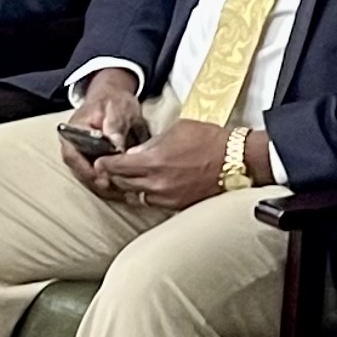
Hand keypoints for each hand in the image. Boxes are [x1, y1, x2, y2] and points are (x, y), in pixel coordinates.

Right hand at [59, 68, 149, 193]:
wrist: (114, 98)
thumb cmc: (114, 101)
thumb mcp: (117, 107)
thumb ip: (115, 124)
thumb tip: (116, 145)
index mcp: (72, 130)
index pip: (72, 154)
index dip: (86, 170)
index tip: (103, 178)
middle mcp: (72, 144)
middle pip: (79, 170)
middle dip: (97, 182)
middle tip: (116, 190)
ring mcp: (81, 153)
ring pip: (87, 176)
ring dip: (103, 186)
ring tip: (122, 193)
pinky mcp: (92, 159)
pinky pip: (96, 175)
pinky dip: (108, 182)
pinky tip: (123, 188)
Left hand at [97, 116, 234, 212]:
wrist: (236, 160)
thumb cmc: (209, 139)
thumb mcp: (176, 130)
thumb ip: (151, 144)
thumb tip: (136, 153)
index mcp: (153, 162)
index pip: (116, 167)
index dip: (105, 164)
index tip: (99, 162)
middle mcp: (157, 184)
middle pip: (122, 184)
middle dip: (114, 176)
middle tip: (110, 170)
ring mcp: (167, 198)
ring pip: (136, 197)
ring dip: (130, 188)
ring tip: (129, 179)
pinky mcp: (178, 206)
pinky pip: (153, 203)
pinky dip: (147, 195)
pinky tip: (149, 187)